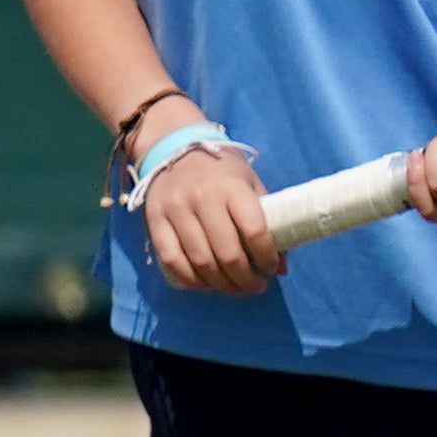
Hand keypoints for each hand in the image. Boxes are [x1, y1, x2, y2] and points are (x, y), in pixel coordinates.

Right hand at [139, 139, 283, 294]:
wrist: (174, 148)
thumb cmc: (221, 170)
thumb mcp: (250, 184)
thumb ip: (268, 222)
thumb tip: (281, 267)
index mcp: (232, 188)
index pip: (254, 230)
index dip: (266, 257)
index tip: (271, 269)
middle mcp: (203, 199)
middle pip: (227, 253)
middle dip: (245, 279)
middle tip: (255, 286)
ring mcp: (176, 210)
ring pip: (200, 262)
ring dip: (221, 284)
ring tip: (234, 288)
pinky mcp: (154, 221)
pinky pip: (172, 260)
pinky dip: (190, 280)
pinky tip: (205, 284)